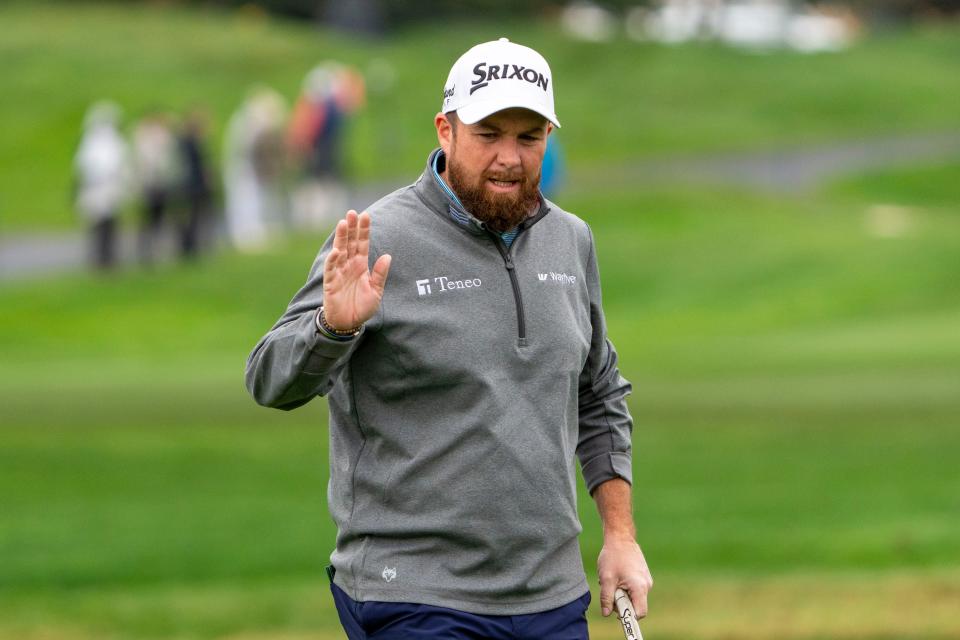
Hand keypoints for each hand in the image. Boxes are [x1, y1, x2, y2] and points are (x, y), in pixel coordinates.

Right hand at [322, 210, 391, 329]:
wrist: (348, 323)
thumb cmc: (362, 307)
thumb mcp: (376, 291)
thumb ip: (380, 274)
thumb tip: (388, 256)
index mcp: (361, 265)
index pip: (362, 243)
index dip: (364, 230)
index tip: (366, 215)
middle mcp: (349, 265)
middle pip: (350, 243)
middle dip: (352, 228)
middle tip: (352, 212)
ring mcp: (339, 272)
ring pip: (340, 251)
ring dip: (341, 238)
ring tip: (343, 223)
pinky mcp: (330, 282)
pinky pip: (331, 269)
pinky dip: (333, 260)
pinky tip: (337, 251)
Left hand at [597, 536, 652, 618]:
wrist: (620, 537)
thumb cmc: (613, 556)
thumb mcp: (606, 578)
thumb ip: (606, 598)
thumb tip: (606, 614)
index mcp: (640, 587)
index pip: (639, 613)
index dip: (628, 616)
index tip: (616, 612)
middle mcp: (647, 585)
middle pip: (635, 605)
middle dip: (621, 602)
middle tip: (610, 590)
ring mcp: (646, 580)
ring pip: (633, 596)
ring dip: (621, 593)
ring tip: (613, 580)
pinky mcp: (643, 575)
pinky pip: (634, 588)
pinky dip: (624, 586)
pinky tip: (617, 576)